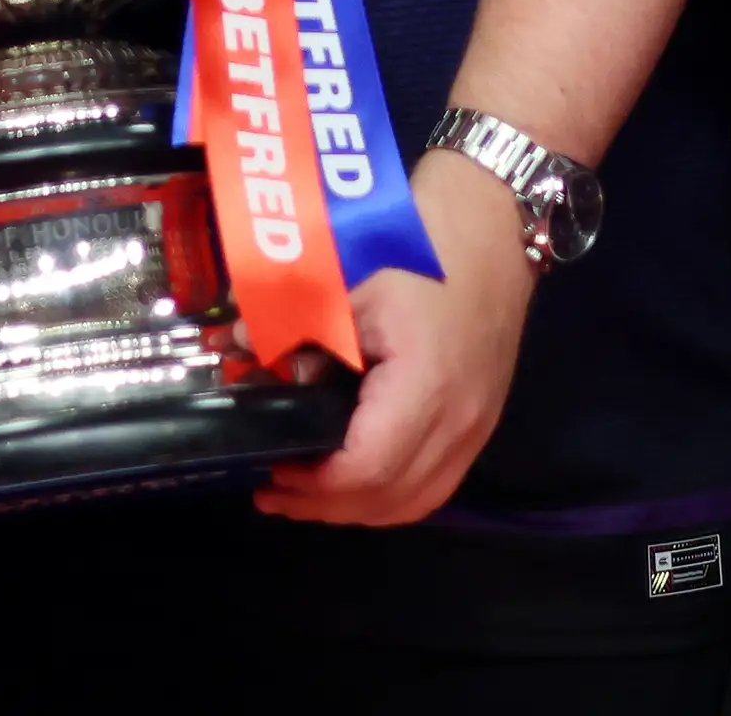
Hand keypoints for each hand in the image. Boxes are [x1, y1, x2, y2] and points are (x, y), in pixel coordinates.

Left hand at [255, 147, 535, 524]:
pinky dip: (391, 493)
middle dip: (325, 505)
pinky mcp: (480, 421)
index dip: (314, 483)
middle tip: (272, 490)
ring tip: (306, 492)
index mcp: (427, 387)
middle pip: (389, 499)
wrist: (494, 222)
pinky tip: (356, 479)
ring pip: (415, 501)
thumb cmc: (425, 243)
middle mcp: (459, 422)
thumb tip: (235, 347)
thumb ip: (294, 320)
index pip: (367, 469)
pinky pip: (433, 483)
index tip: (272, 468)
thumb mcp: (352, 277)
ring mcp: (477, 427)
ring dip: (358, 507)